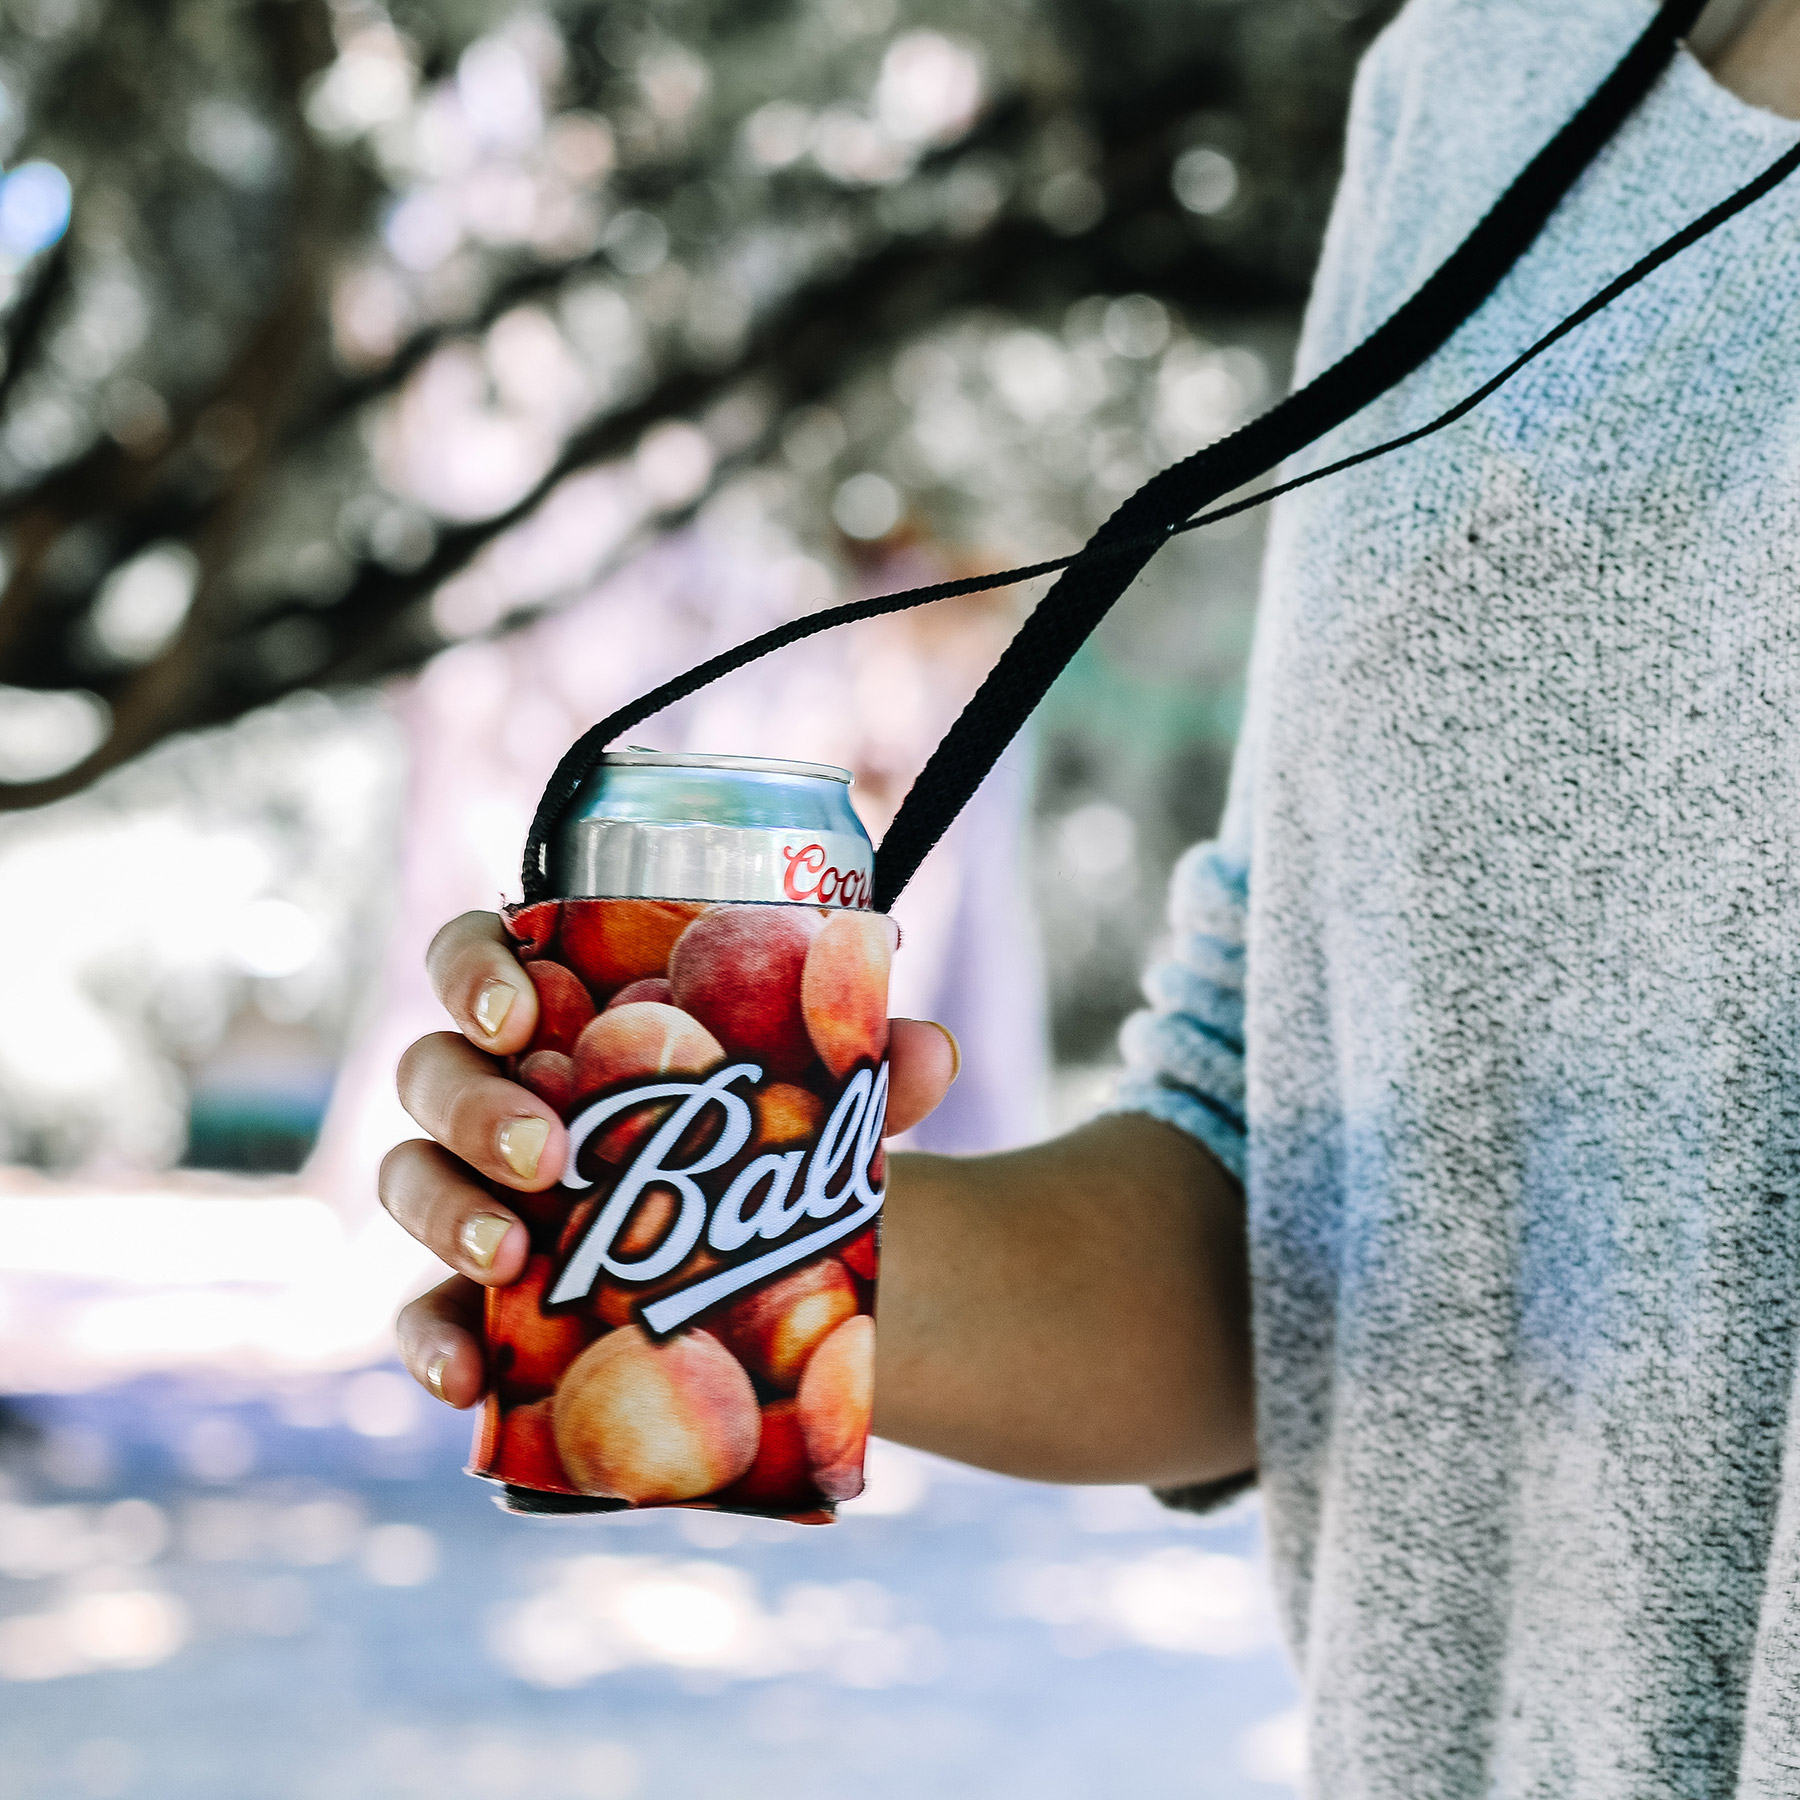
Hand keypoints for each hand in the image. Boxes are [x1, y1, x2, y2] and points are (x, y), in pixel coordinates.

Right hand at [382, 910, 958, 1407]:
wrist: (773, 1258)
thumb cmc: (766, 1135)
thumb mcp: (815, 1099)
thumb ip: (866, 1068)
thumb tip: (927, 1052)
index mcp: (561, 1013)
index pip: (476, 959)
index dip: (473, 972)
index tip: (523, 1013)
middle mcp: (499, 1092)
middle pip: (434, 1071)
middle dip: (473, 1107)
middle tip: (546, 1153)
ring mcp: (477, 1192)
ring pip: (412, 1178)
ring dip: (447, 1211)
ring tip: (514, 1253)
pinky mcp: (477, 1294)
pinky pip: (425, 1311)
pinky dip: (431, 1342)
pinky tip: (466, 1377)